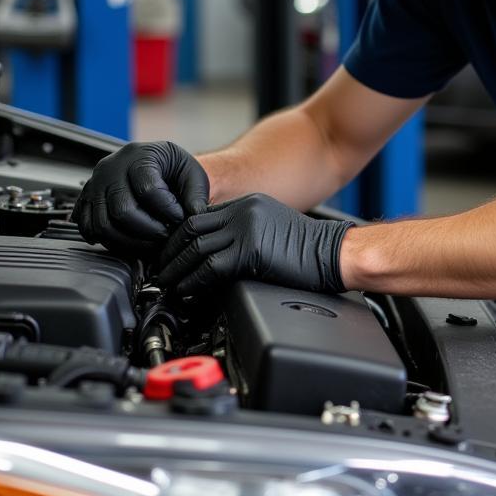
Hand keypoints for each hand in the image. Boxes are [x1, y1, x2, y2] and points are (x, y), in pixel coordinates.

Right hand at [74, 141, 209, 251]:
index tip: (179, 218)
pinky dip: (107, 241)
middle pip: (122, 210)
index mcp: (138, 155)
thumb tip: (194, 216)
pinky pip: (88, 228)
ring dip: (129, 242)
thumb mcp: (191, 173)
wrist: (155, 166)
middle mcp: (110, 168)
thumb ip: (196, 194)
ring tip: (150, 244)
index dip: (166, 210)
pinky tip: (128, 241)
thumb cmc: (173, 170)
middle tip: (165, 236)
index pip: (147, 189)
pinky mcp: (86, 201)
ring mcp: (95, 185)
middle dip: (148, 231)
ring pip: (103, 224)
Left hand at [156, 193, 352, 294]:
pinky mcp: (251, 249)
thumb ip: (244, 233)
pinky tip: (187, 290)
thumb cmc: (309, 250)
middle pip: (190, 228)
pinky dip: (193, 280)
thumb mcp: (272, 229)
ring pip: (195, 246)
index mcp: (248, 205)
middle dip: (170, 252)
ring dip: (176, 269)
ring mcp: (246, 228)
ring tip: (167, 284)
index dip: (179, 237)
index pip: (200, 216)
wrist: (335, 253)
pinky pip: (210, 266)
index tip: (170, 255)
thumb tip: (215, 255)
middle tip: (160, 271)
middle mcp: (244, 211)